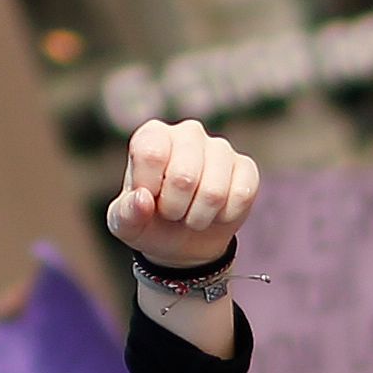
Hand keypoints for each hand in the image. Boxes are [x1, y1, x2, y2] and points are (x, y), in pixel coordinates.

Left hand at [106, 119, 258, 275]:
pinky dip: (225, 216)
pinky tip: (216, 214)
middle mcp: (188, 133)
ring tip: (191, 215)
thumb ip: (127, 213)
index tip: (148, 198)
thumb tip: (143, 199)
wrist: (183, 240)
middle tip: (171, 211)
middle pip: (183, 176)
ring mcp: (220, 148)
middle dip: (175, 208)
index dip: (149, 188)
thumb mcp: (126, 223)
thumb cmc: (150, 222)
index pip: (151, 154)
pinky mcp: (246, 167)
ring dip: (199, 216)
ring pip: (214, 191)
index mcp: (153, 135)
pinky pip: (241, 196)